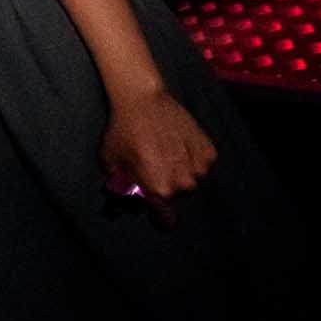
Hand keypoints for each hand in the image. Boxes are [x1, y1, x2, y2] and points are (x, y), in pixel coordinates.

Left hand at [100, 90, 217, 225]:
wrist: (144, 100)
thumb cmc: (123, 132)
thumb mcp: (110, 162)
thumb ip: (119, 187)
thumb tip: (126, 203)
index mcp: (158, 190)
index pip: (167, 220)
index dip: (161, 217)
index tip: (158, 211)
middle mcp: (182, 183)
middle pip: (177, 194)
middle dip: (166, 185)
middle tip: (154, 165)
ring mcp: (199, 167)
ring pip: (191, 179)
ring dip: (181, 171)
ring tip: (166, 151)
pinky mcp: (209, 152)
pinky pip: (202, 164)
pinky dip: (193, 157)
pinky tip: (178, 142)